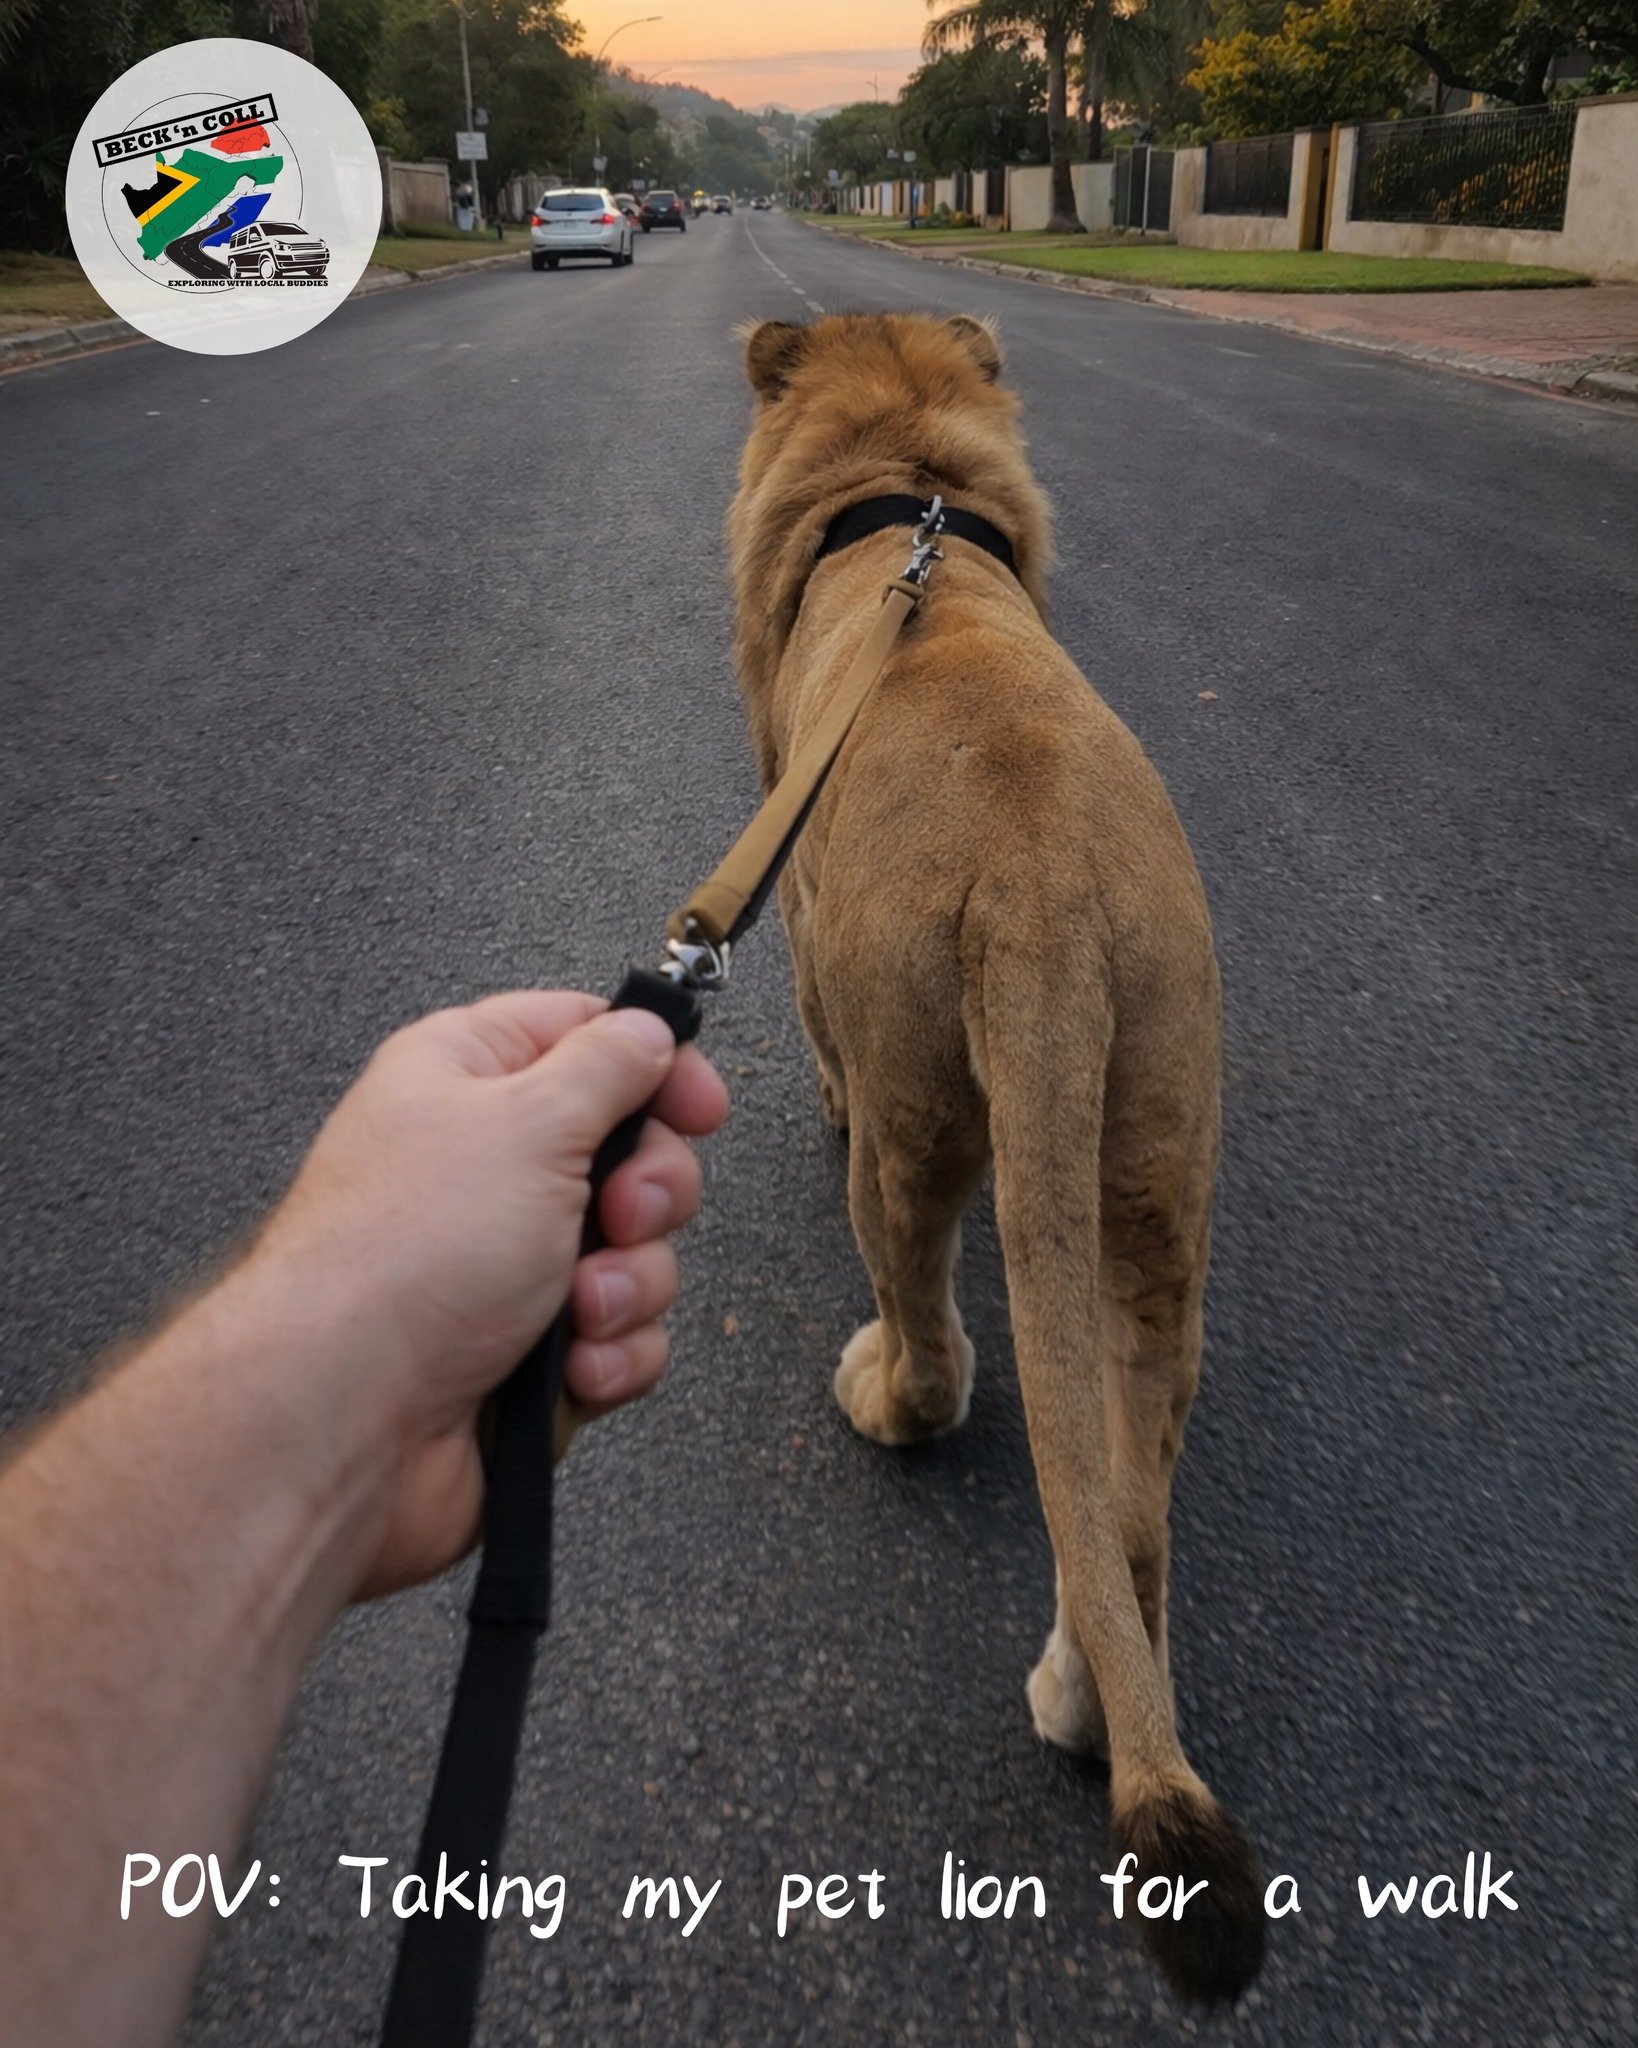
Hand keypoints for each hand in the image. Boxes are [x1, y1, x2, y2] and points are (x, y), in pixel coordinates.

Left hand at [250, 991, 728, 1595]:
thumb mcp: (530, 1121)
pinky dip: (611, 1353)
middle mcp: (485, 1164)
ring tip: (579, 1309)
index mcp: (465, 1078)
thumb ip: (607, 1065)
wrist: (348, 1419)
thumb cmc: (407, 1257)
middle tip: (618, 1216)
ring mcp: (506, 1261)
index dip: (654, 1066)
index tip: (699, 1106)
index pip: (584, 1037)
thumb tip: (646, 1030)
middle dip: (648, 1195)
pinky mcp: (529, 1347)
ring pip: (635, 1253)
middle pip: (628, 1152)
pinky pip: (619, 1335)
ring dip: (629, 1285)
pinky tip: (571, 1368)